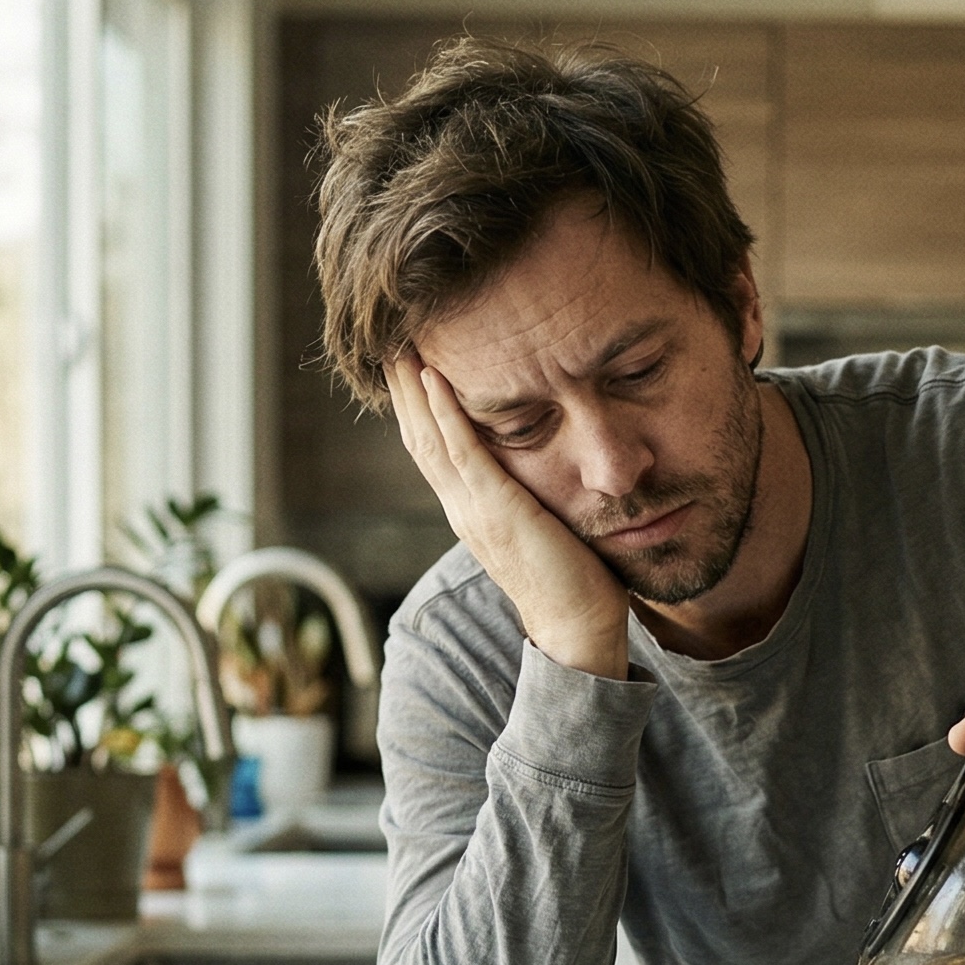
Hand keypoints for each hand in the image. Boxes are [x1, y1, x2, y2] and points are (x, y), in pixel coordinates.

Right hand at [388, 355, 630, 677]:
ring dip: (412, 389)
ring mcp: (472, 510)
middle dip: (401, 387)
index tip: (408, 360)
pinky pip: (463, 453)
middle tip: (387, 337)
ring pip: (428, 439)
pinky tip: (434, 377)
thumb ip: (526, 493)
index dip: (415, 404)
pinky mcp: (497, 511)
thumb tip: (540, 461)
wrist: (578, 626)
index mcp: (469, 509)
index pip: (431, 447)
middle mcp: (460, 507)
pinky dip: (445, 413)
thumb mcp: (539, 522)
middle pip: (417, 437)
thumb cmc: (571, 577)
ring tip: (399, 343)